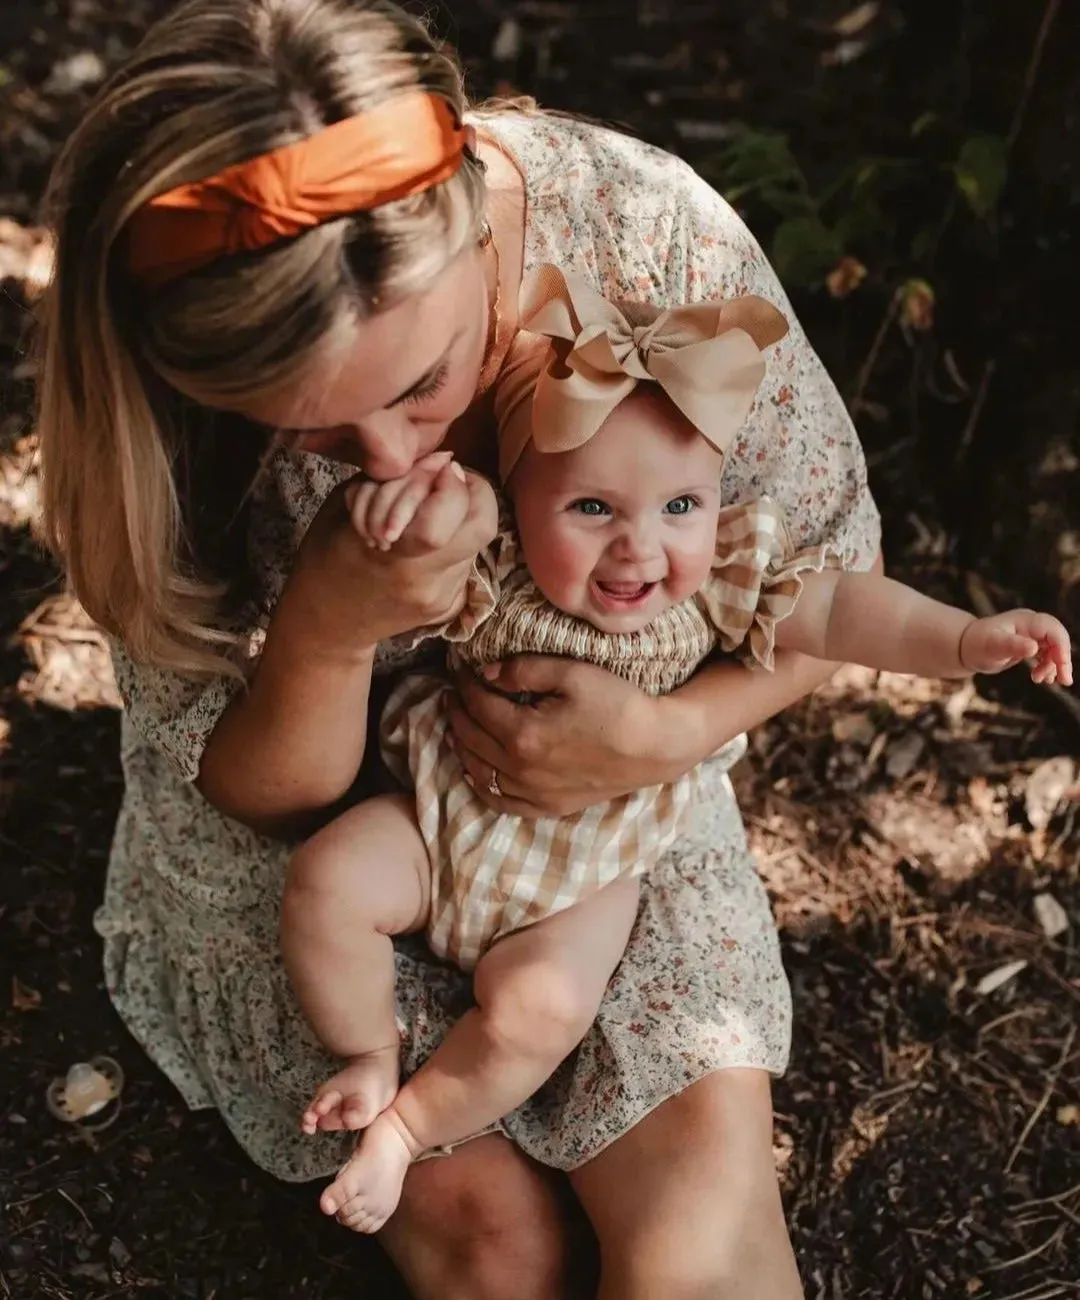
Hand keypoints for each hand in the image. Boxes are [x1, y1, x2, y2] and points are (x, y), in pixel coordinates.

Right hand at [283, 454, 498, 654]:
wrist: (328, 620)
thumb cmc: (328, 553)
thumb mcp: (348, 502)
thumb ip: (398, 481)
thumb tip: (444, 461)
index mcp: (393, 552)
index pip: (450, 507)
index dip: (452, 479)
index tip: (436, 468)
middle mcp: (425, 579)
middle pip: (482, 525)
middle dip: (472, 492)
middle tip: (447, 482)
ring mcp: (442, 596)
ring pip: (479, 540)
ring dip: (462, 514)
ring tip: (430, 510)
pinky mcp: (450, 604)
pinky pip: (467, 559)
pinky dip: (455, 539)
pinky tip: (425, 540)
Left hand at [447, 656, 705, 817]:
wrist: (656, 746)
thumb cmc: (618, 704)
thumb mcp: (572, 673)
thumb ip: (523, 670)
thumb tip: (484, 673)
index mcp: (523, 734)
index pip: (477, 704)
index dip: (464, 684)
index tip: (459, 669)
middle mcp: (521, 769)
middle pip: (471, 738)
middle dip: (457, 711)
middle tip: (452, 692)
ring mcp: (534, 793)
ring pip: (479, 772)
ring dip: (462, 746)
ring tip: (457, 724)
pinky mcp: (548, 807)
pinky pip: (501, 802)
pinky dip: (481, 785)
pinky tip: (475, 771)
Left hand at [959, 610, 1072, 685]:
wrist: (966, 647)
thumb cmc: (977, 644)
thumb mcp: (993, 646)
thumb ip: (1012, 646)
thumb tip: (1033, 648)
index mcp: (1026, 620)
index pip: (1053, 630)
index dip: (1062, 647)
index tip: (1061, 666)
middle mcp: (1032, 625)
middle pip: (1058, 639)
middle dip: (1062, 660)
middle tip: (1063, 681)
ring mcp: (1032, 634)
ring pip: (1054, 648)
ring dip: (1053, 665)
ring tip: (1040, 680)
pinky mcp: (1030, 644)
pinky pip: (1047, 654)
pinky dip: (1048, 666)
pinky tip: (1042, 679)